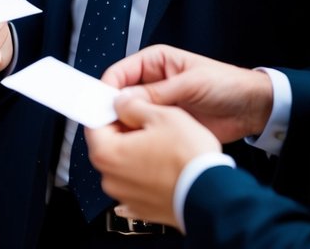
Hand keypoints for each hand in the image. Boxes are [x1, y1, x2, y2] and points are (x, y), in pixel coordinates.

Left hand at [85, 92, 220, 228]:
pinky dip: (147, 172)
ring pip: (124, 164)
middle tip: (148, 122)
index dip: (109, 109)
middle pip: (109, 144)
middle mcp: (111, 179)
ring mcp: (126, 196)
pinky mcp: (141, 207)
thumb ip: (133, 105)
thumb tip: (121, 102)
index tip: (119, 104)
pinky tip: (166, 164)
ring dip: (137, 151)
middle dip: (125, 130)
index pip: (94, 123)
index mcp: (107, 153)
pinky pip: (137, 182)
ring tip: (163, 144)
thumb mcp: (162, 115)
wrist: (214, 197)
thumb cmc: (189, 159)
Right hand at [101, 44, 272, 142]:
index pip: (119, 73)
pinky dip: (139, 138)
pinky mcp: (166, 123)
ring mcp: (158, 104)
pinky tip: (138, 145)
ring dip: (126, 125)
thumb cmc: (226, 84)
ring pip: (130, 115)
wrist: (252, 108)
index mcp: (154, 62)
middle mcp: (152, 82)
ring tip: (124, 138)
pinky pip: (145, 130)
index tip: (101, 106)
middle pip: (121, 95)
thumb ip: (158, 92)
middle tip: (108, 126)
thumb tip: (124, 99)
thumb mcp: (191, 83)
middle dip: (114, 109)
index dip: (108, 89)